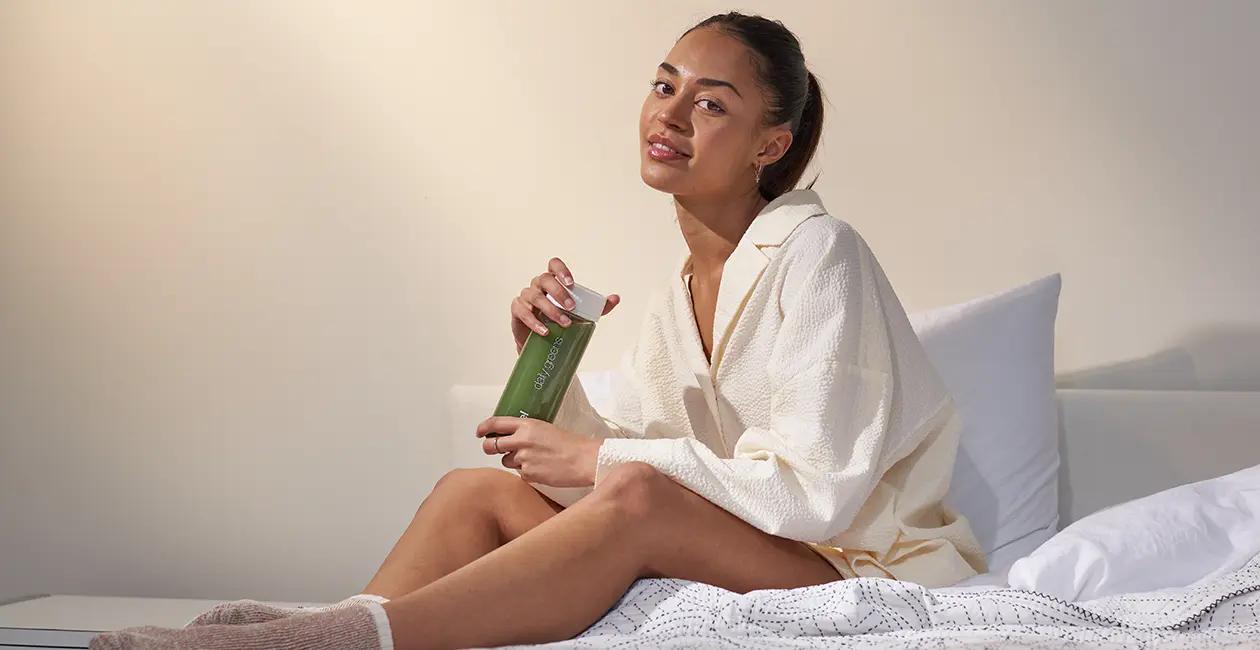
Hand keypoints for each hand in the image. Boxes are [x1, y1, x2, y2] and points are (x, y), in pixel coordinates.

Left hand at [475, 416, 600, 486]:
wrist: (584, 460)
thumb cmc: (570, 444)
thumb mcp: (545, 429)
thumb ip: (526, 432)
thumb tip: (512, 437)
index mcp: (527, 425)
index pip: (495, 423)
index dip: (484, 428)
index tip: (480, 432)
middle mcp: (521, 440)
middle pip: (491, 445)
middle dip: (490, 448)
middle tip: (494, 449)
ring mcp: (523, 459)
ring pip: (505, 461)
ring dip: (513, 461)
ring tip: (533, 459)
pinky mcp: (528, 474)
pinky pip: (520, 474)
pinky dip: (527, 473)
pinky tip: (541, 468)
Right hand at [511, 257, 620, 354]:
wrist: (544, 343)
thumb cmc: (561, 321)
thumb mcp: (583, 314)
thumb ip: (599, 306)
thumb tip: (616, 298)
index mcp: (553, 281)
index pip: (553, 264)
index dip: (561, 270)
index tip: (571, 283)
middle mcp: (538, 285)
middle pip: (544, 279)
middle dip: (559, 292)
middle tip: (571, 307)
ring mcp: (526, 296)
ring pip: (535, 296)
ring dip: (550, 310)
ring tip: (564, 323)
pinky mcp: (517, 311)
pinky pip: (522, 312)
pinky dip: (534, 322)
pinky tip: (545, 331)